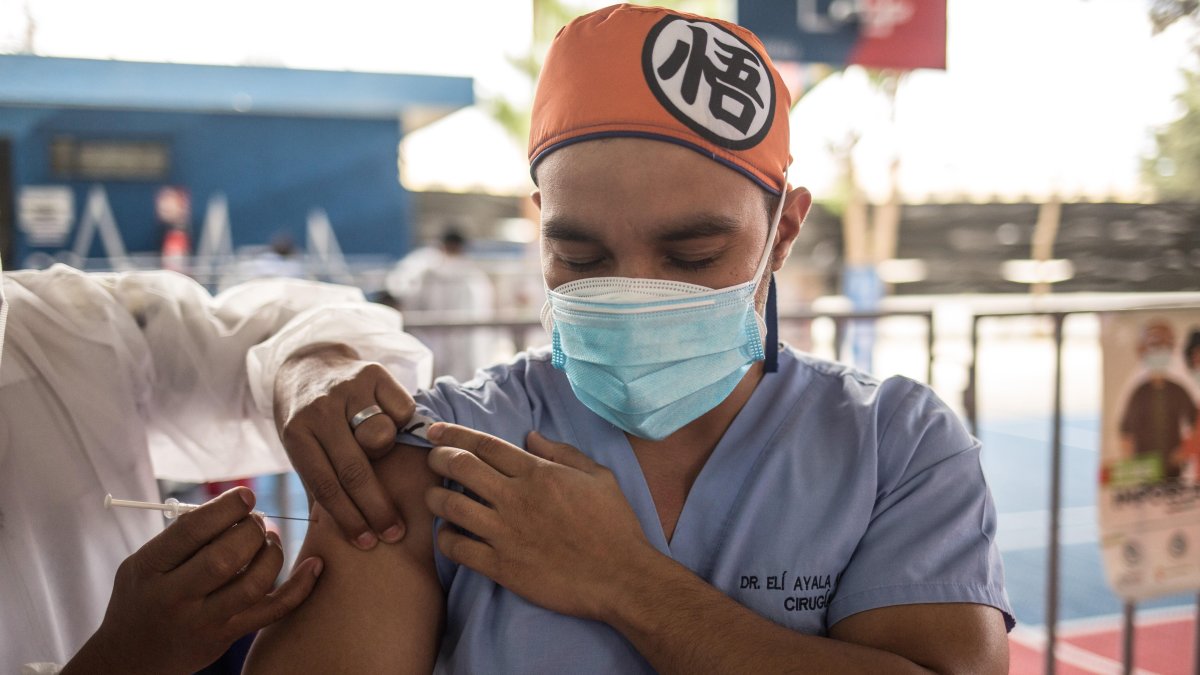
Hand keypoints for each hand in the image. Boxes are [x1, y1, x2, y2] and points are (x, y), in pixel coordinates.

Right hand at [63, 488, 321, 674]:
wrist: (133, 657)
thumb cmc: (144, 596)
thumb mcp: (145, 563)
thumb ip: (182, 536)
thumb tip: (235, 504)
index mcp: (149, 568)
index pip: (191, 532)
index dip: (225, 509)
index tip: (246, 495)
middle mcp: (174, 596)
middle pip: (224, 558)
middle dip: (250, 531)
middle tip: (258, 521)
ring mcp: (202, 620)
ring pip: (252, 585)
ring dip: (272, 554)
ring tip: (270, 541)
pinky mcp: (227, 636)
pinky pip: (271, 611)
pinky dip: (300, 588)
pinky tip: (314, 565)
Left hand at [273, 344, 416, 548]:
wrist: (308, 365)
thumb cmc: (308, 421)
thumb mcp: (301, 451)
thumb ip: (318, 488)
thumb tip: (332, 543)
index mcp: (296, 433)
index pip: (326, 485)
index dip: (349, 519)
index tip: (368, 543)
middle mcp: (320, 409)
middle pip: (355, 469)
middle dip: (377, 508)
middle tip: (394, 533)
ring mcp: (348, 388)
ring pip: (382, 435)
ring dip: (386, 451)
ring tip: (382, 454)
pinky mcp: (373, 372)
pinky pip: (401, 410)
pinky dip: (401, 422)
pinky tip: (392, 424)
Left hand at [424, 423, 657, 621]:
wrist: (621, 577)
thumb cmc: (614, 525)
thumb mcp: (598, 476)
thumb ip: (562, 452)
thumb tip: (531, 436)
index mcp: (539, 473)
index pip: (484, 444)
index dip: (454, 434)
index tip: (436, 431)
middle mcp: (516, 498)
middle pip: (460, 467)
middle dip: (438, 458)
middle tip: (431, 459)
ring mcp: (506, 533)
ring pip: (450, 506)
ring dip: (435, 497)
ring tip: (434, 496)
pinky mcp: (502, 566)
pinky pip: (458, 549)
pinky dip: (446, 539)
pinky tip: (449, 535)